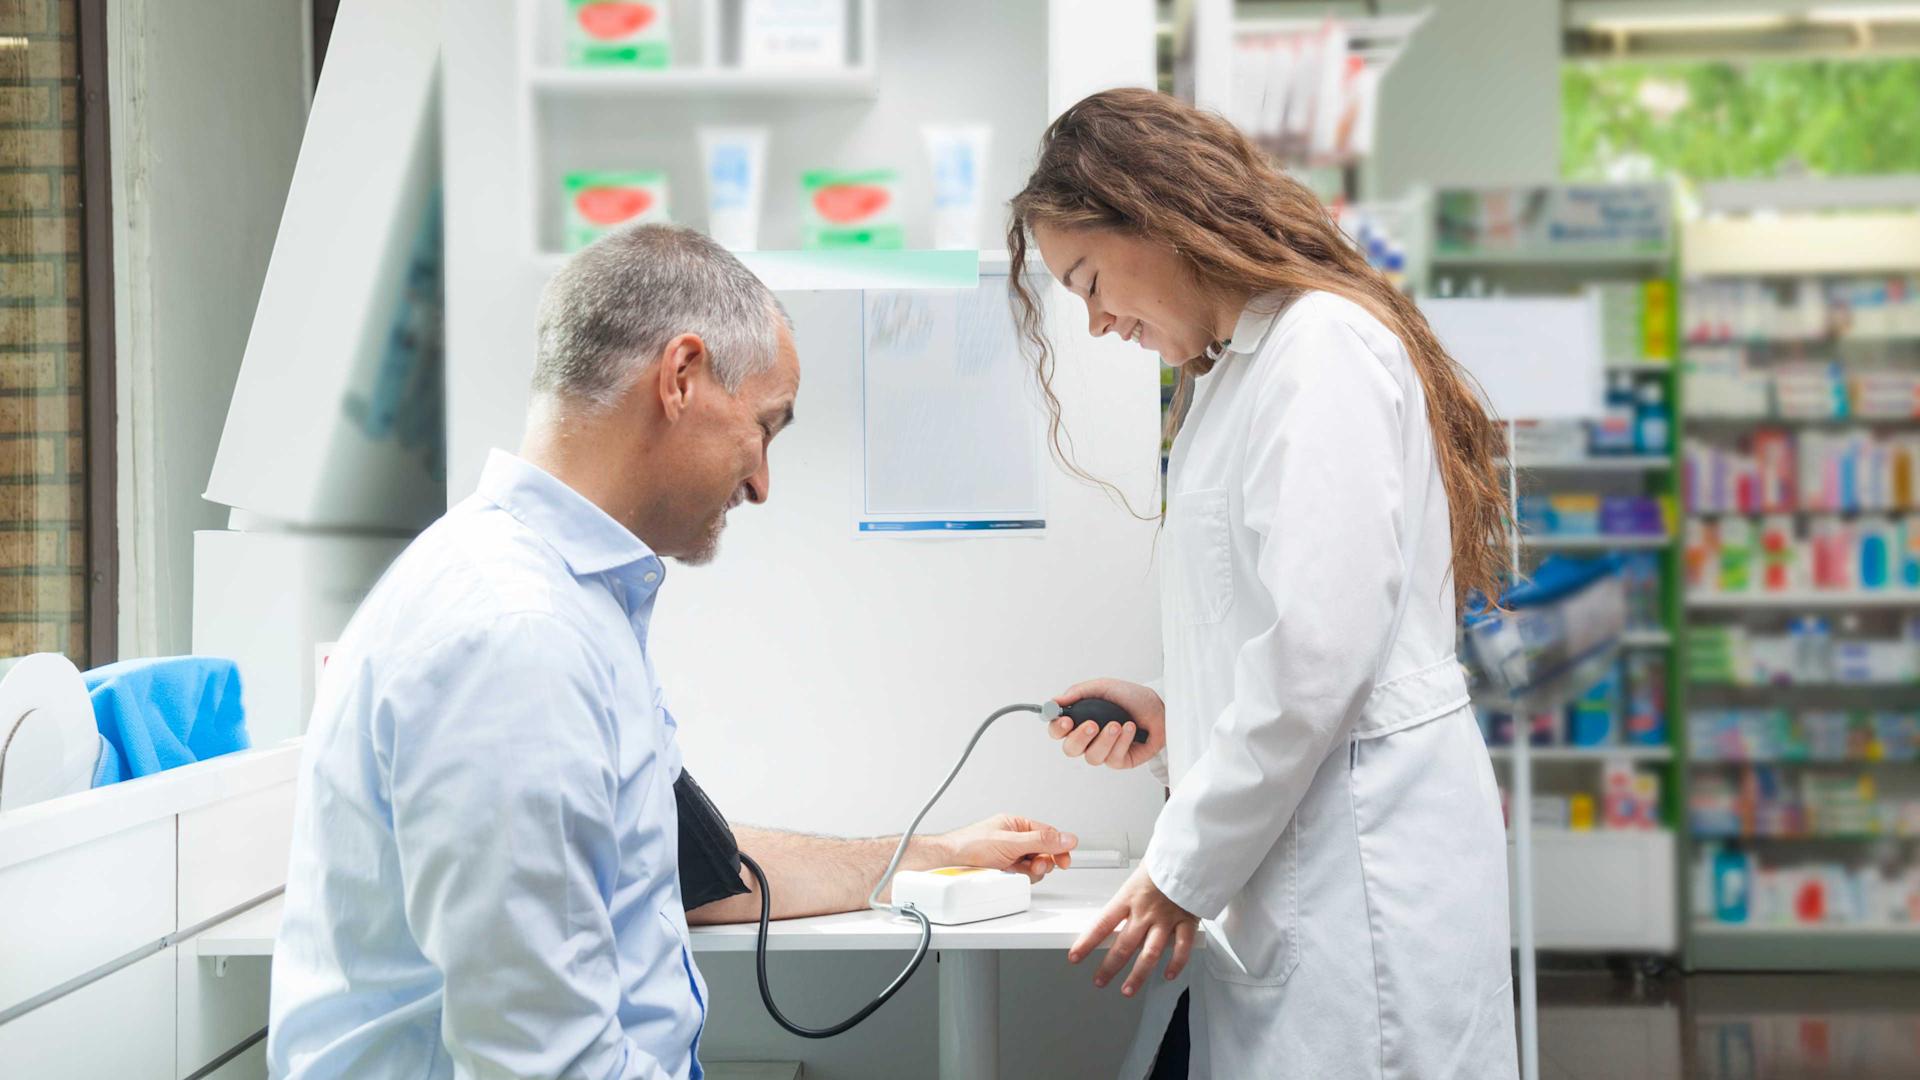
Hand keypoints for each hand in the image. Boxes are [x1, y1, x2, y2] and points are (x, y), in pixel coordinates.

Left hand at [935, 814, 1077, 881]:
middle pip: (1043, 852)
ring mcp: (1009, 856)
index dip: (1059, 847)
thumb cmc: (969, 845)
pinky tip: (1009, 876)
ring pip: (1034, 867)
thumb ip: (1041, 841)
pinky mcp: (1003, 870)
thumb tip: (1067, 838)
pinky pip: (1022, 876)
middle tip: (1036, 866)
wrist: (947, 863)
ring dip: (1031, 871)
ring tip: (1018, 870)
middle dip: (1043, 861)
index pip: (1048, 834)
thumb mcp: (1010, 842)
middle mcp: (1014, 839)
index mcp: (1016, 825)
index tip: (1065, 860)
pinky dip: (1020, 878)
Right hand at [1049, 678, 1165, 770]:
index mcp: (1079, 720)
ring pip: (1092, 757)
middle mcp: (1089, 738)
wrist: (1159, 707)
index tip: (1065, 720)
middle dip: (1080, 738)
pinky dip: (1122, 742)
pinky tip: (1130, 728)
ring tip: (1118, 725)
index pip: (1057, 730)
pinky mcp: (1119, 761)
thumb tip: (1054, 701)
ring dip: (1105, 740)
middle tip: (1092, 725)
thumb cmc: (1131, 697)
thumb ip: (1078, 693)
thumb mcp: (1103, 687)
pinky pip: (1113, 758)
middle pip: (1070, 749)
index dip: (1057, 728)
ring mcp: (1104, 751)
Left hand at [1069, 864, 1197, 996]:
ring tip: (1127, 989)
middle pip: (1123, 945)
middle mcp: (1145, 911)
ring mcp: (1167, 919)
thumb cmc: (1164, 858)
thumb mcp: (1138, 873)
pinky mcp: (1187, 921)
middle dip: (1109, 967)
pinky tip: (1167, 975)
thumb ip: (1130, 896)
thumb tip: (1119, 912)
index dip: (1087, 943)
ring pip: (1149, 953)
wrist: (1191, 851)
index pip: (1102, 923)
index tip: (1075, 957)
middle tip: (1099, 981)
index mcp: (1129, 897)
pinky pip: (1181, 948)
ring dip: (1137, 975)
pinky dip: (1175, 964)